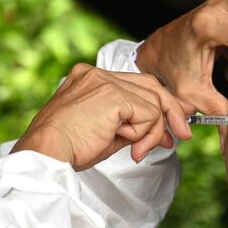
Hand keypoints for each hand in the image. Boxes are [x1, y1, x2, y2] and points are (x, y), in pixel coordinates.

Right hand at [14, 64, 193, 170]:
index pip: (136, 84)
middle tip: (181, 135)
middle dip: (171, 112)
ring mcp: (105, 81)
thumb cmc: (68, 149)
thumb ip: (133, 125)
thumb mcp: (106, 133)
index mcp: (89, 78)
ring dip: (153, 133)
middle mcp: (97, 74)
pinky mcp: (113, 95)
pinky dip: (146, 135)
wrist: (47, 153)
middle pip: (150, 86)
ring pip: (153, 103)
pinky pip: (149, 115)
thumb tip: (165, 130)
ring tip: (136, 152)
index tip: (172, 124)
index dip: (158, 104)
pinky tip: (130, 147)